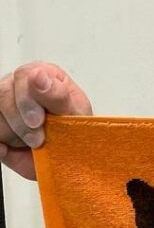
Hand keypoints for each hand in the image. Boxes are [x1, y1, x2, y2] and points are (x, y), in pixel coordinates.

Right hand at [0, 62, 92, 180]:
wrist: (67, 152)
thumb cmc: (74, 129)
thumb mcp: (74, 114)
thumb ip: (57, 94)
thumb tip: (39, 75)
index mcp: (43, 75)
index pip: (24, 76)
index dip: (28, 101)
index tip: (38, 122)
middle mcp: (19, 84)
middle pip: (3, 95)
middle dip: (22, 124)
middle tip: (38, 139)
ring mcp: (4, 102)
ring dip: (14, 135)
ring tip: (34, 141)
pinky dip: (3, 146)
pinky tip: (19, 147)